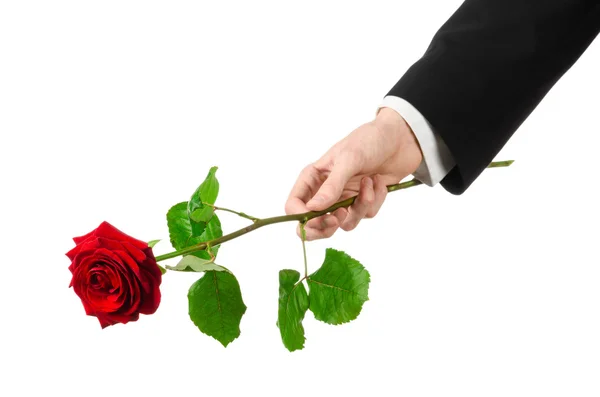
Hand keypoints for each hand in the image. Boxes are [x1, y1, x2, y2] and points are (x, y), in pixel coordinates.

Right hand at [285, 108, 423, 239]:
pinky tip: (379, 181)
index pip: (294, 205)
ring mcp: (345, 198)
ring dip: (359, 208)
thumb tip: (312, 209)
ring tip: (369, 185)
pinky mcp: (363, 202)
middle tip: (338, 218)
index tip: (317, 216)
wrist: (401, 138)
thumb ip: (331, 186)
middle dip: (325, 226)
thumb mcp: (348, 159)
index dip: (301, 216)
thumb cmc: (369, 140)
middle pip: (313, 224)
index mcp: (313, 177)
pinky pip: (366, 215)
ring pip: (344, 223)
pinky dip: (375, 200)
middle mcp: (325, 191)